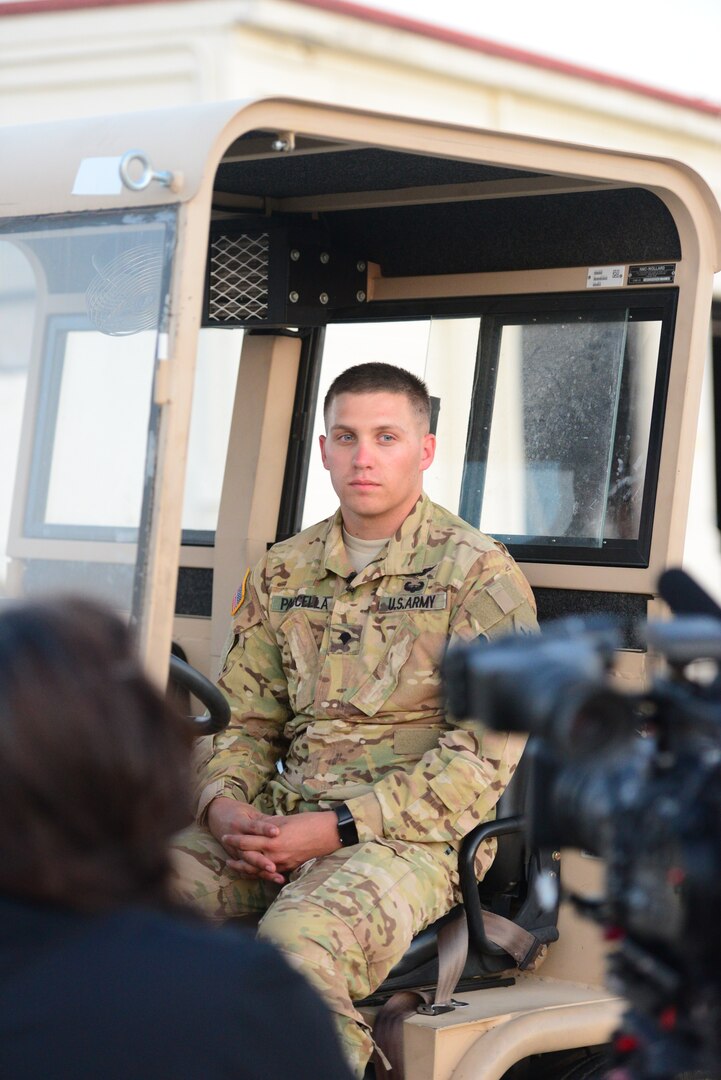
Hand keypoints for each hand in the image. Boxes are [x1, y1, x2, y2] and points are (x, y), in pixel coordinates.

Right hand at [207, 797, 282, 882]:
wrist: (215, 814)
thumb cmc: (237, 811)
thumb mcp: (250, 811)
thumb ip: (264, 819)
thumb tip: (283, 821)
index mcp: (240, 823)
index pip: (254, 827)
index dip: (265, 829)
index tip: (277, 832)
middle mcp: (236, 838)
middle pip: (249, 851)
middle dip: (261, 861)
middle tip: (273, 867)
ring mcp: (234, 850)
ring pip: (247, 864)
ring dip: (262, 871)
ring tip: (277, 877)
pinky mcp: (234, 857)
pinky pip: (244, 869)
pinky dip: (256, 875)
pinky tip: (269, 880)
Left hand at [224, 810, 341, 878]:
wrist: (327, 834)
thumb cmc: (307, 822)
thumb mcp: (284, 820)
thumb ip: (268, 826)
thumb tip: (256, 827)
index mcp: (272, 840)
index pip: (246, 842)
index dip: (234, 840)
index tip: (225, 837)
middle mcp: (275, 855)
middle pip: (249, 859)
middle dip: (236, 857)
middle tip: (225, 856)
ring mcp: (282, 864)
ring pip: (258, 870)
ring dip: (245, 868)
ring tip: (235, 866)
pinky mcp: (290, 868)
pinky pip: (270, 874)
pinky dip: (260, 873)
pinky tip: (254, 872)